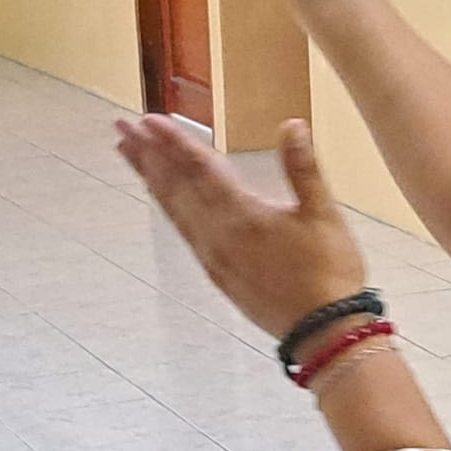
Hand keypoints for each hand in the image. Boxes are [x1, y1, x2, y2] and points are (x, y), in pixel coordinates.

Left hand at [114, 116, 366, 343]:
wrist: (323, 331)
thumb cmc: (329, 271)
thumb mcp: (323, 215)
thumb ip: (303, 168)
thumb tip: (292, 124)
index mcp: (242, 215)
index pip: (200, 169)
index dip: (174, 141)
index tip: (148, 119)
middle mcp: (217, 235)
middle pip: (175, 187)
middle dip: (148, 155)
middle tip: (121, 128)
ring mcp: (213, 256)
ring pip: (174, 210)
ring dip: (151, 179)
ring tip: (130, 156)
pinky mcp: (218, 273)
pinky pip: (184, 231)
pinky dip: (169, 208)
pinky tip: (165, 200)